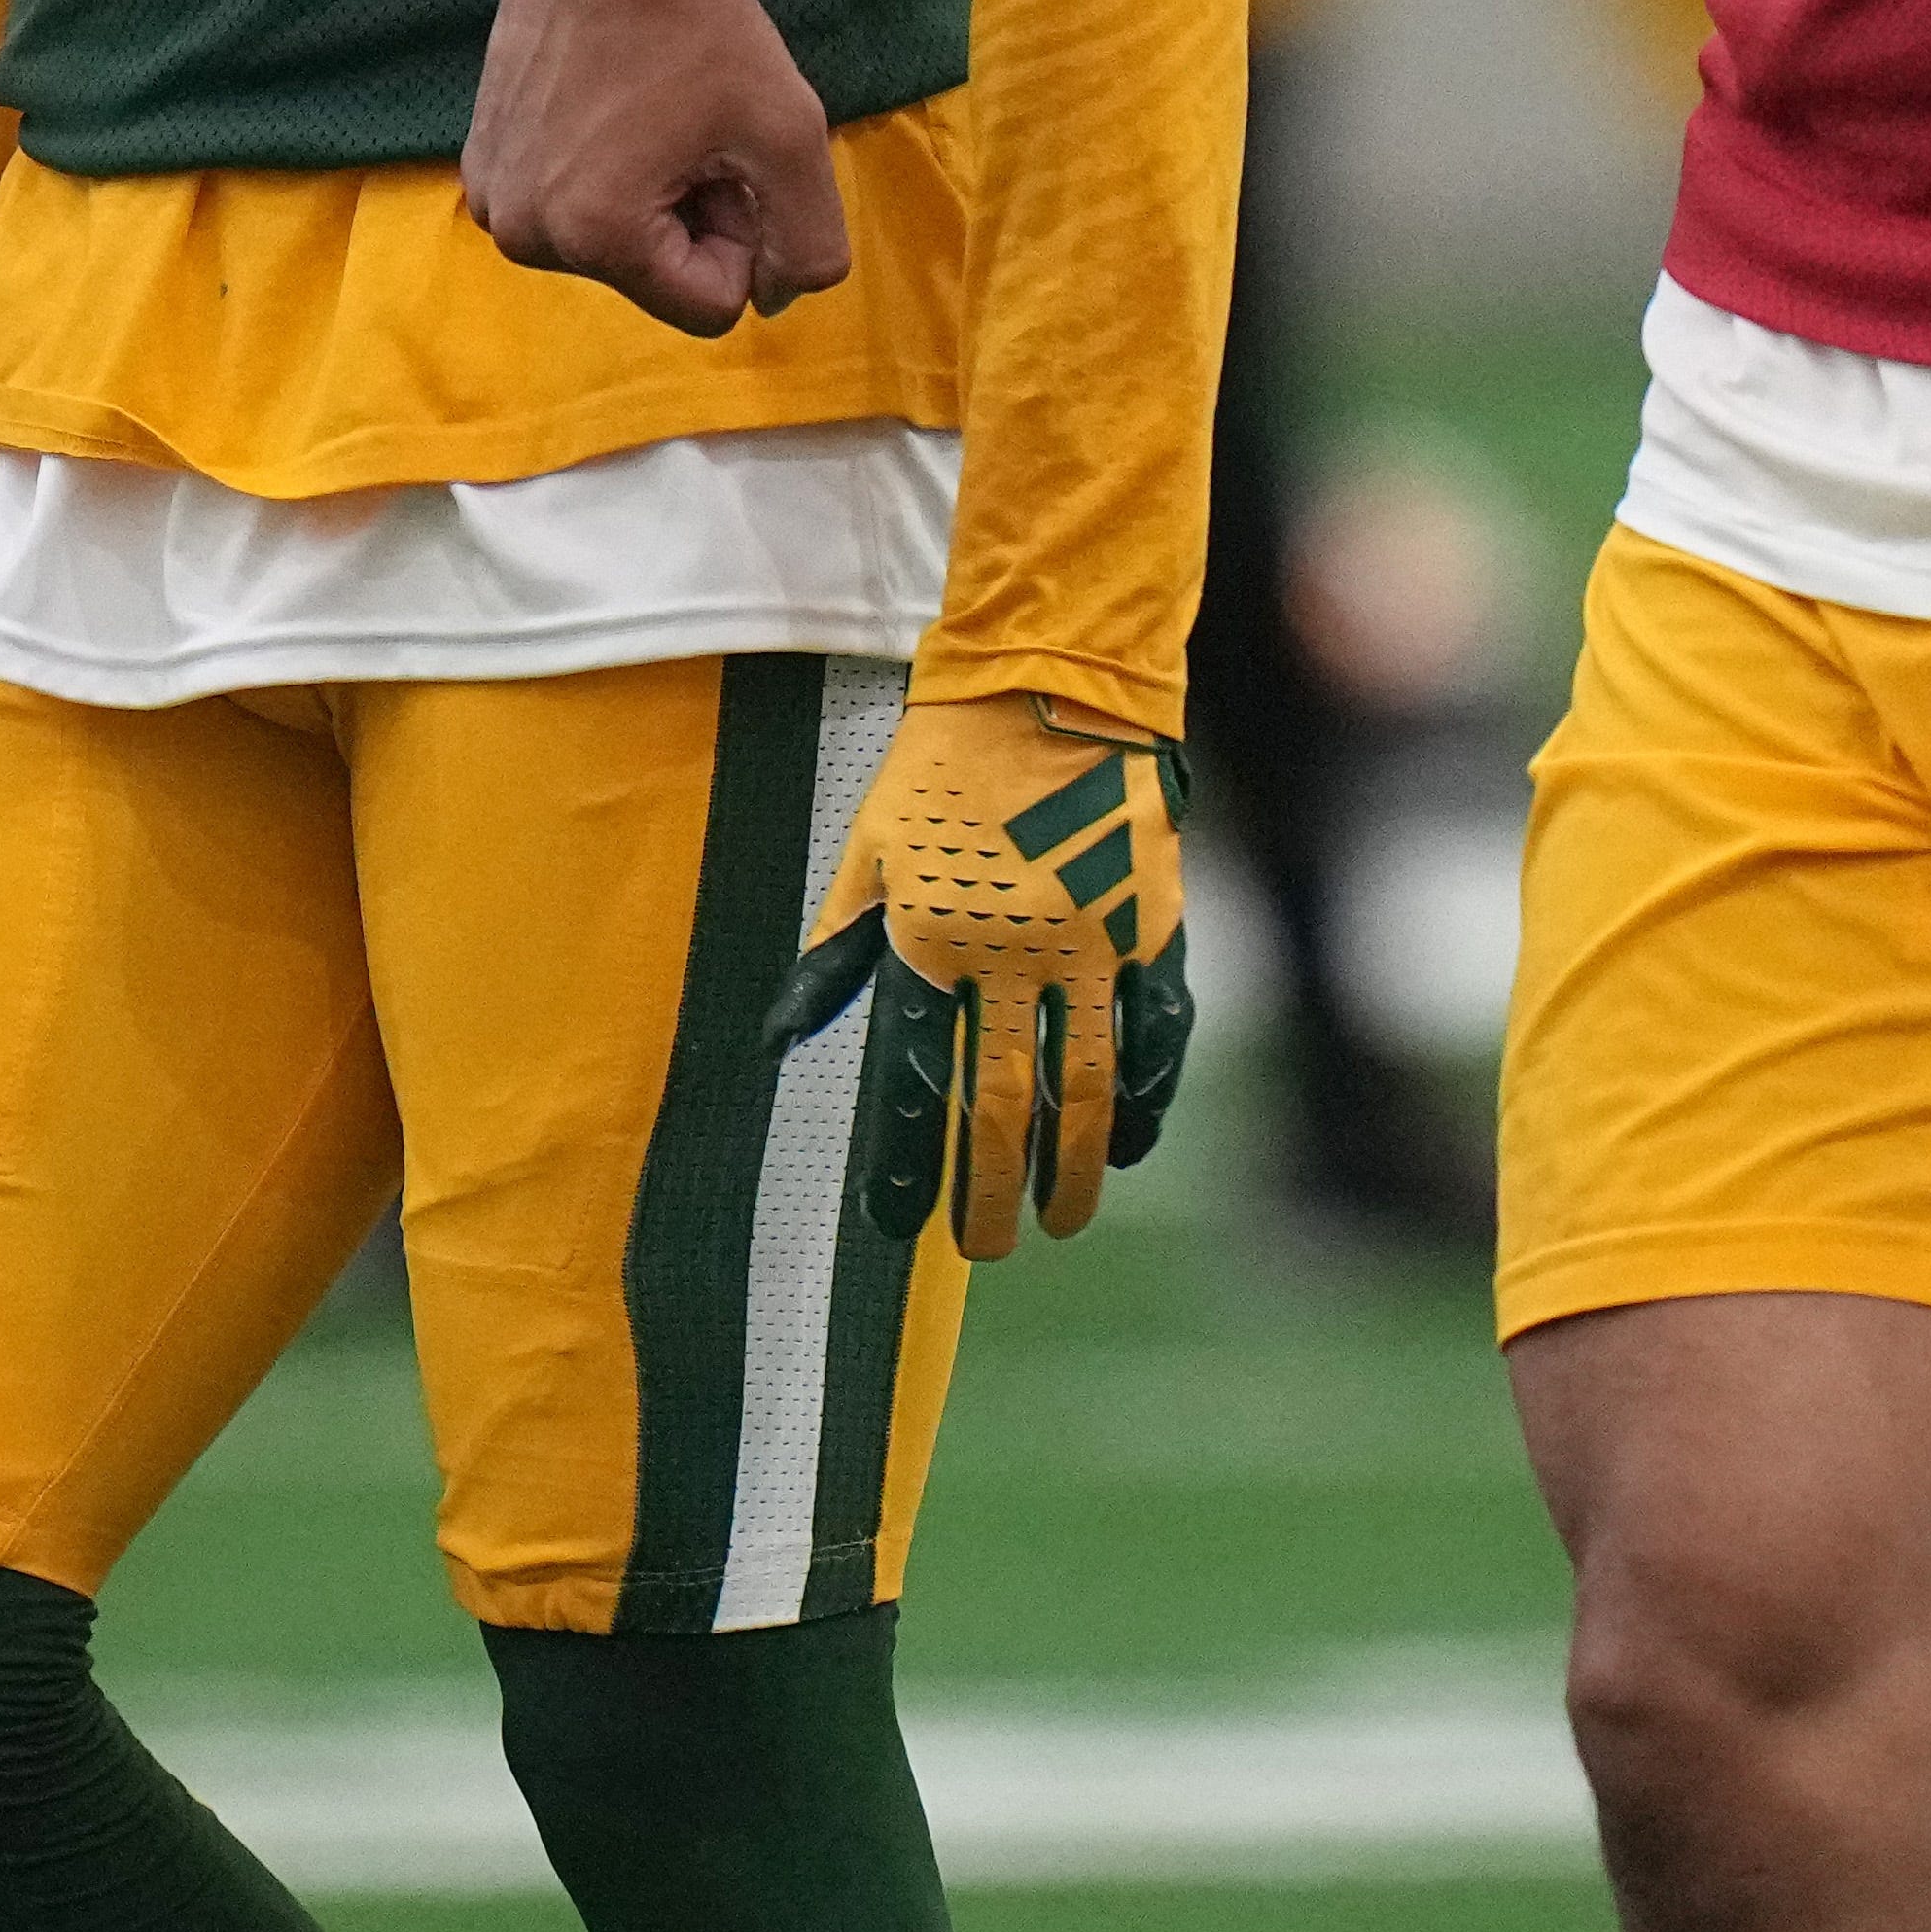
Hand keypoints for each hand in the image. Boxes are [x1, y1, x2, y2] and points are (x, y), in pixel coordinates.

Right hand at [459, 0, 853, 338]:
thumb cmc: (698, 23)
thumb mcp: (790, 133)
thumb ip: (810, 243)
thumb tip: (774, 301)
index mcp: (594, 236)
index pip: (712, 307)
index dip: (742, 231)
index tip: (725, 150)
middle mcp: (524, 233)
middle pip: (656, 278)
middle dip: (690, 214)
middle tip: (687, 121)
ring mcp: (492, 199)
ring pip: (614, 245)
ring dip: (650, 192)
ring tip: (648, 108)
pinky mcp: (482, 164)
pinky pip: (570, 208)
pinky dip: (602, 170)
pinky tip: (609, 99)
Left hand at [769, 693, 1192, 1258]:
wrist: (1051, 684)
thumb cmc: (943, 767)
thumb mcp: (871, 849)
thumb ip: (834, 951)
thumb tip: (779, 1038)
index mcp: (929, 935)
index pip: (908, 1076)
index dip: (902, 1159)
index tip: (897, 1225)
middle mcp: (1009, 950)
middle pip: (998, 1102)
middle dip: (988, 1188)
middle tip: (986, 1248)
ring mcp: (1089, 942)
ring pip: (1082, 1086)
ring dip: (1074, 1165)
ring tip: (1063, 1220)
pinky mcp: (1149, 925)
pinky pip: (1151, 1033)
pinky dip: (1144, 1095)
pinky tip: (1132, 1137)